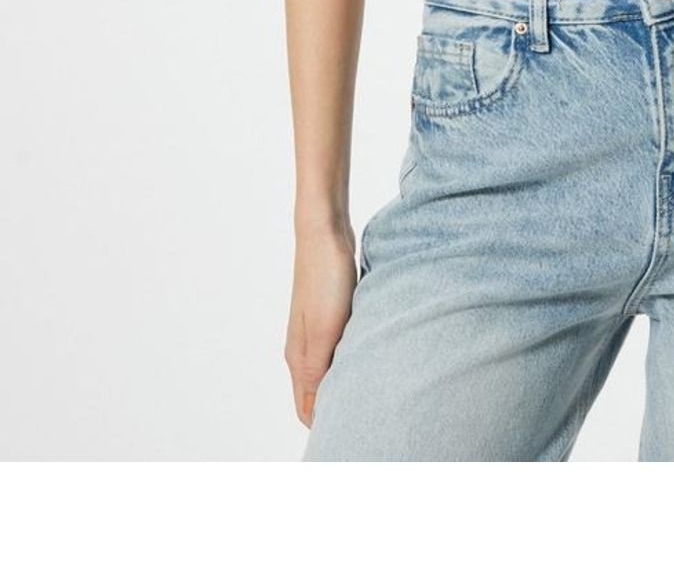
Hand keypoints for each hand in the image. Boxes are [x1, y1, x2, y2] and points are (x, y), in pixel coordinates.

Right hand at [284, 223, 358, 427]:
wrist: (325, 231)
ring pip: (330, 371)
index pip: (308, 410)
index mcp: (299, 358)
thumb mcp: (324, 330)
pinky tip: (372, 360)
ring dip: (347, 386)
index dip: (326, 428)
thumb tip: (315, 416)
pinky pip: (341, 349)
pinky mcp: (332, 312)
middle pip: (318, 394)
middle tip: (369, 428)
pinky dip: (353, 361)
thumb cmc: (325, 278)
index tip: (350, 442)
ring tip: (374, 400)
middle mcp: (304, 348)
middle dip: (338, 412)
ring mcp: (317, 329)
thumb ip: (317, 374)